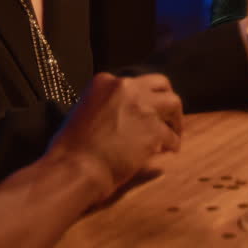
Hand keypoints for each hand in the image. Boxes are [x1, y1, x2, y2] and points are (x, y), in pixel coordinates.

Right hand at [47, 73, 182, 200]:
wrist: (77, 166)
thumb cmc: (72, 146)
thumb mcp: (85, 111)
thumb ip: (106, 105)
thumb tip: (123, 117)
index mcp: (105, 81)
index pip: (133, 83)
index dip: (141, 98)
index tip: (143, 111)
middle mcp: (126, 87)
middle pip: (160, 84)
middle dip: (166, 99)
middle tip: (167, 115)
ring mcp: (142, 106)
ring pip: (173, 102)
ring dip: (175, 118)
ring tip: (174, 132)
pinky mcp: (154, 129)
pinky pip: (172, 135)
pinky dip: (173, 143)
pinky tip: (169, 151)